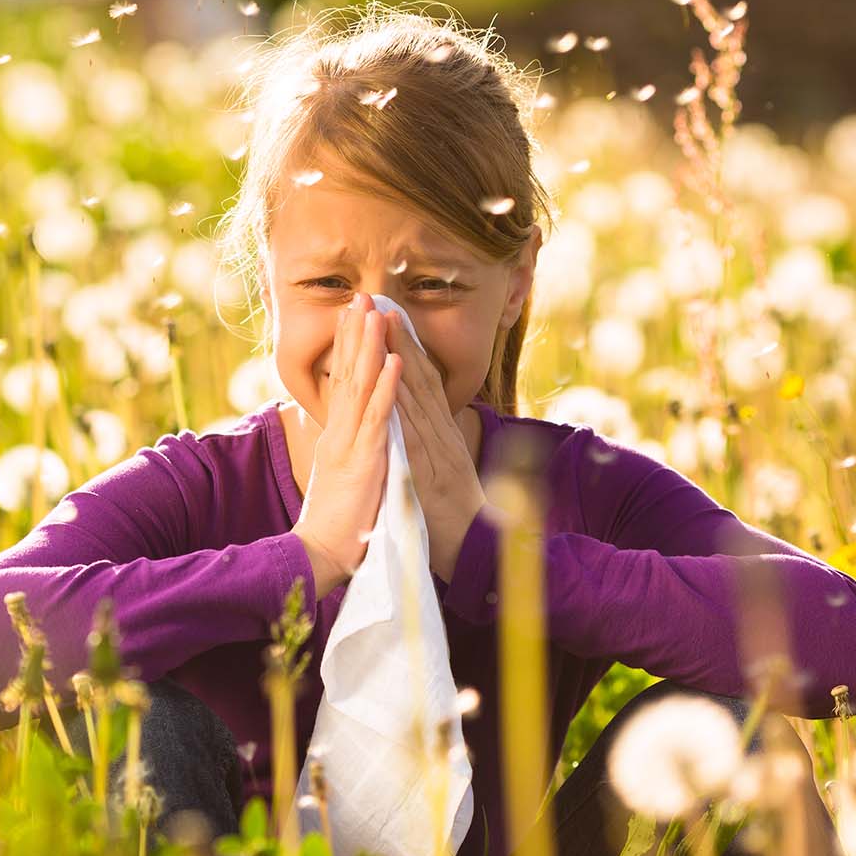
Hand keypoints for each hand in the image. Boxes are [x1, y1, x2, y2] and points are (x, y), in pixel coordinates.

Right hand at [291, 293, 403, 597]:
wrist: (321, 555)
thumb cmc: (336, 524)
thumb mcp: (340, 478)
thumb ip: (345, 452)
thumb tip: (349, 434)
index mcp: (336, 437)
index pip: (342, 383)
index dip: (349, 348)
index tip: (354, 316)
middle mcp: (339, 433)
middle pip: (347, 374)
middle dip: (354, 334)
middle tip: (360, 296)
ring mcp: (350, 444)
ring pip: (361, 386)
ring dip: (369, 347)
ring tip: (375, 313)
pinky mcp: (364, 460)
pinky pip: (378, 418)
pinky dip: (387, 387)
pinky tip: (394, 361)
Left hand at [379, 309, 487, 584]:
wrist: (475, 554)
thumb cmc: (451, 517)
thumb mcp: (439, 472)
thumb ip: (429, 445)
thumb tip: (417, 423)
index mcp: (440, 434)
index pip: (421, 382)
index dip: (404, 347)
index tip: (387, 315)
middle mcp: (441, 435)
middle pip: (418, 378)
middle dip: (399, 338)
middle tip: (380, 301)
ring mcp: (438, 450)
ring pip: (417, 396)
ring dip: (400, 357)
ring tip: (383, 323)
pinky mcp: (431, 472)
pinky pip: (415, 434)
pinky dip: (404, 405)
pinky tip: (393, 380)